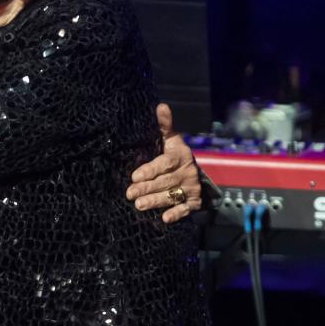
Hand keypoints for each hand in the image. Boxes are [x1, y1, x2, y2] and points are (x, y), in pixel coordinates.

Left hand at [126, 103, 202, 223]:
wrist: (194, 173)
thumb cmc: (174, 155)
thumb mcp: (170, 140)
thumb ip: (164, 126)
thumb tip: (160, 106)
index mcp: (180, 155)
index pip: (164, 163)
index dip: (150, 170)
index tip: (134, 176)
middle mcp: (187, 172)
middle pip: (165, 181)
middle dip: (147, 188)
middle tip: (130, 194)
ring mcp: (191, 188)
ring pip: (172, 195)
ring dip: (156, 201)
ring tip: (139, 205)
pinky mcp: (194, 202)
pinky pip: (186, 209)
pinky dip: (176, 214)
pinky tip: (164, 219)